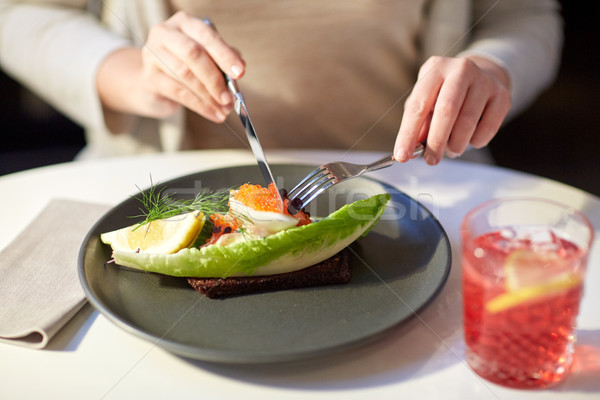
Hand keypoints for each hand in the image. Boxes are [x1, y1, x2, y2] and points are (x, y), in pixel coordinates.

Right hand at [97, 11, 244, 127]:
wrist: (155, 83)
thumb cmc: (186, 66)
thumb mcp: (207, 58)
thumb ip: (223, 60)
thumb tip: (239, 70)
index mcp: (184, 23)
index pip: (206, 35)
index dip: (225, 55)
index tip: (240, 72)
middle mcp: (165, 33)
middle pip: (193, 54)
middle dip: (215, 78)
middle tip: (229, 98)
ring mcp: (152, 55)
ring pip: (185, 74)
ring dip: (208, 96)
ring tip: (224, 109)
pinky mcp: (149, 78)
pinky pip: (178, 92)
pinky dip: (199, 105)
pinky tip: (212, 114)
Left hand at [393, 56, 510, 164]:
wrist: (482, 76)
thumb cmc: (446, 94)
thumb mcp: (427, 102)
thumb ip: (419, 124)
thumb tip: (411, 150)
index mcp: (436, 68)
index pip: (418, 105)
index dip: (408, 133)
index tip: (402, 155)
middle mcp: (461, 69)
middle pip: (446, 110)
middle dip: (436, 141)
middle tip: (431, 160)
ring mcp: (484, 81)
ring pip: (468, 121)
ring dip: (456, 144)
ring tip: (451, 151)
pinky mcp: (502, 95)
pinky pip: (489, 127)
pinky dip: (476, 141)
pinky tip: (470, 140)